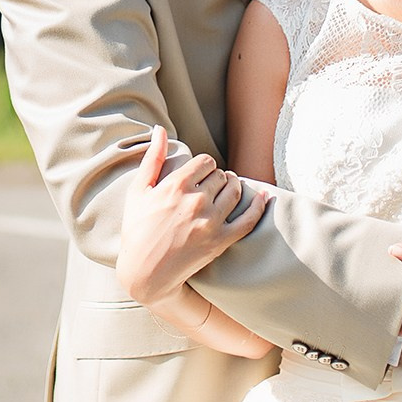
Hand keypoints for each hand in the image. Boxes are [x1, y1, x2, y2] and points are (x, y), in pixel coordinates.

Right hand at [116, 126, 267, 305]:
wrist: (144, 272)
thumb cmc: (137, 229)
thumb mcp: (138, 191)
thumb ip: (152, 158)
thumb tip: (159, 129)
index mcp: (176, 185)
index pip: (206, 161)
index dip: (204, 166)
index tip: (200, 175)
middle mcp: (196, 201)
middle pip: (221, 176)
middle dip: (217, 178)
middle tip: (212, 186)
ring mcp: (210, 222)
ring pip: (235, 192)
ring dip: (234, 186)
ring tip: (228, 189)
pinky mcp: (220, 241)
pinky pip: (248, 220)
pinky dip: (259, 206)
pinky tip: (263, 196)